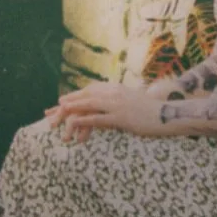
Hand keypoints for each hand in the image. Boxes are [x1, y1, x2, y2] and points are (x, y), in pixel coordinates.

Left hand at [46, 84, 162, 141]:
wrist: (167, 114)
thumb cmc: (150, 112)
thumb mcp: (130, 104)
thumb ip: (115, 105)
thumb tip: (102, 114)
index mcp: (114, 89)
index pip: (87, 91)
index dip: (72, 98)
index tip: (57, 106)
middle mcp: (113, 93)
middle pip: (83, 97)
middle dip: (65, 106)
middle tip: (49, 115)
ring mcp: (116, 104)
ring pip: (87, 105)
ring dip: (70, 113)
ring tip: (56, 121)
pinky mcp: (120, 117)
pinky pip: (97, 118)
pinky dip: (83, 122)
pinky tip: (73, 128)